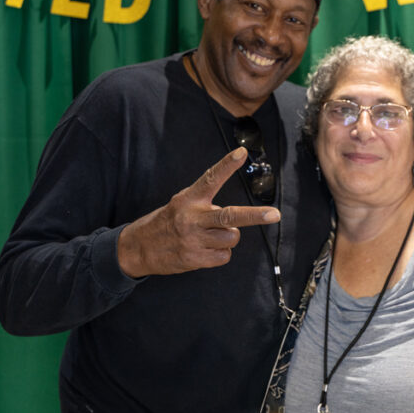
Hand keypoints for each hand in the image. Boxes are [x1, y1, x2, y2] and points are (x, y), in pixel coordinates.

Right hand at [116, 148, 280, 276]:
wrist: (139, 247)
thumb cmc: (167, 222)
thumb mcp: (181, 203)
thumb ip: (204, 203)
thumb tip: (232, 215)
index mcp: (189, 199)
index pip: (211, 178)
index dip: (227, 165)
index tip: (241, 153)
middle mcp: (192, 217)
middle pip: (229, 216)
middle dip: (255, 216)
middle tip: (274, 214)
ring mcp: (193, 239)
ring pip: (232, 238)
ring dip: (228, 238)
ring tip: (211, 237)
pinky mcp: (194, 259)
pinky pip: (224, 256)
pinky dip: (220, 254)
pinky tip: (205, 250)